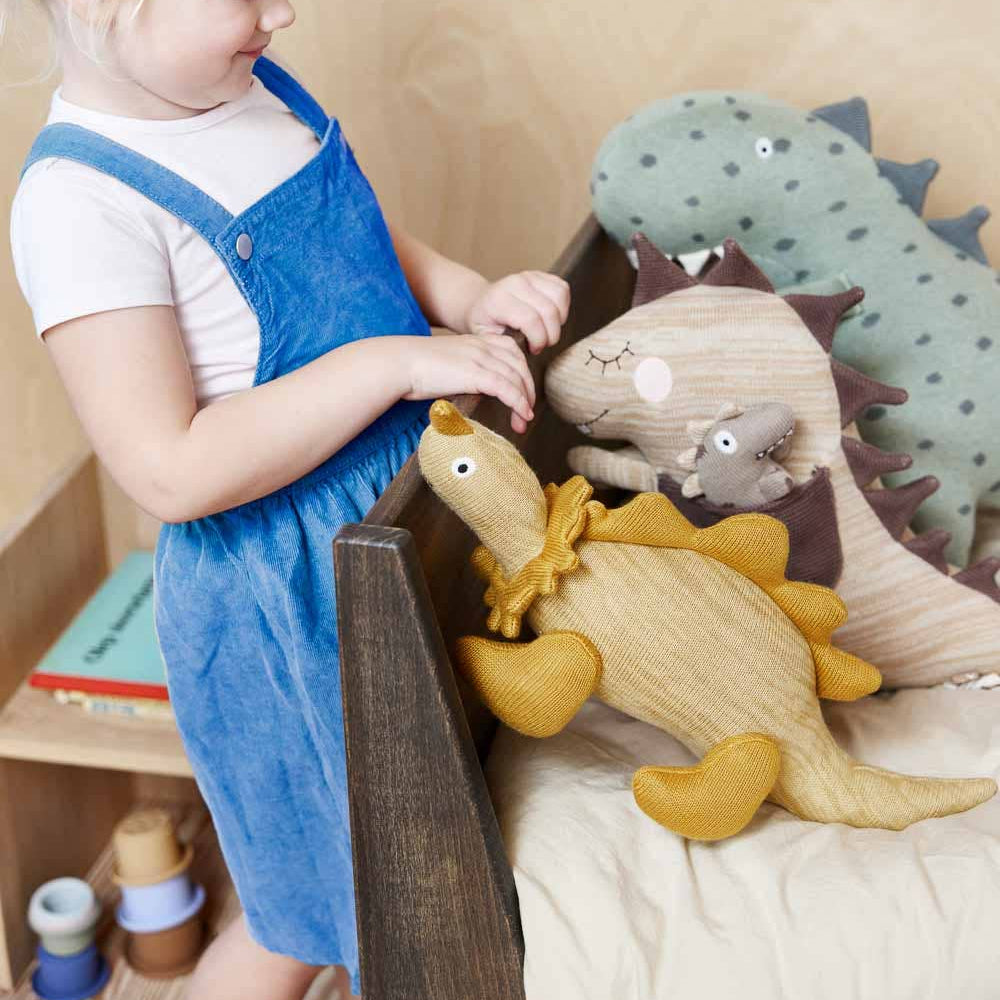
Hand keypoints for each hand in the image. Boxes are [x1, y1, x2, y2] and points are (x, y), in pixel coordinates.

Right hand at [402, 333, 535, 432]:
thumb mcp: (446, 364)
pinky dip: (518, 403)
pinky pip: (506, 388)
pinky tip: (521, 415)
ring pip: (516, 378)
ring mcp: (480, 358)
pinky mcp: (475, 373)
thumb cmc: (414, 368)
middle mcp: (482, 346)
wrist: (398, 363)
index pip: (512, 351)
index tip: (522, 393)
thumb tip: (470, 391)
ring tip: (523, 420)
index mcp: (476, 341)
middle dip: (528, 390)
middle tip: (526, 412)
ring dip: (525, 402)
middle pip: (520, 366)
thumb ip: (463, 372)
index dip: (522, 372)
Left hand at [464, 271, 570, 353]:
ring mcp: (528, 277)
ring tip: (548, 330)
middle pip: (549, 310)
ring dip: (559, 320)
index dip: (539, 340)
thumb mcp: (486, 339)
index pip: (531, 320)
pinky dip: (563, 306)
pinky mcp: (540, 275)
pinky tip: (551, 318)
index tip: (534, 349)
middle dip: (551, 334)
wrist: (480, 303)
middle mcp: (514, 284)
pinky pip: (563, 289)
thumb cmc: (484, 324)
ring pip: (560, 296)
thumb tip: (522, 348)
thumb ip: (504, 344)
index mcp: (499, 300)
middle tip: (542, 344)